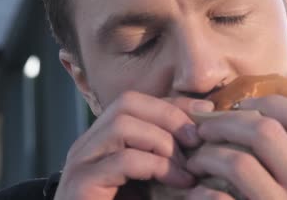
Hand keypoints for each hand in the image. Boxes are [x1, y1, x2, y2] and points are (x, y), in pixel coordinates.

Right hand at [54, 91, 210, 199]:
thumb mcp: (153, 179)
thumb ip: (166, 156)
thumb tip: (203, 131)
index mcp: (101, 140)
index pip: (137, 102)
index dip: (173, 103)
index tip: (206, 113)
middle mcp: (86, 146)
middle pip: (126, 102)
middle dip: (168, 115)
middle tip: (196, 140)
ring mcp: (80, 164)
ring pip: (122, 125)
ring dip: (162, 141)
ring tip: (185, 166)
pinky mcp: (82, 184)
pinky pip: (124, 160)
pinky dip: (158, 166)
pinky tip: (179, 182)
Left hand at [185, 95, 286, 199]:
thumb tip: (274, 118)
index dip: (267, 103)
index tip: (243, 106)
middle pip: (264, 131)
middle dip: (227, 123)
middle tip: (206, 128)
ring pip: (238, 163)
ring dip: (209, 155)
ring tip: (198, 160)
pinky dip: (202, 195)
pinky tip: (198, 194)